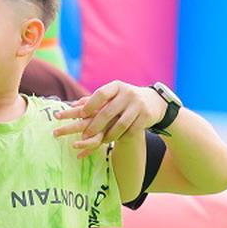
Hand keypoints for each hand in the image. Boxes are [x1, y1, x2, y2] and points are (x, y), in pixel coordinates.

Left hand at [52, 81, 166, 154]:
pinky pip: (131, 131)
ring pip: (120, 125)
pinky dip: (122, 137)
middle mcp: (127, 94)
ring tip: (101, 141)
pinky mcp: (146, 116)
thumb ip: (94, 100)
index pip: (100, 94)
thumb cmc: (125, 99)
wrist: (154, 101)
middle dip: (95, 126)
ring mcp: (137, 105)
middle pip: (107, 112)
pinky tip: (116, 141)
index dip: (90, 105)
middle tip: (84, 136)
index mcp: (116, 86)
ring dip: (109, 135)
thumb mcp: (112, 95)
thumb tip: (72, 105)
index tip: (80, 114)